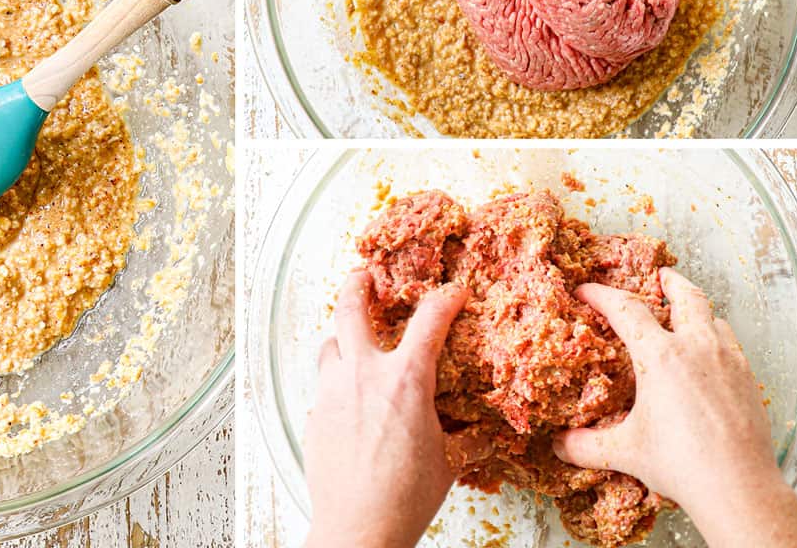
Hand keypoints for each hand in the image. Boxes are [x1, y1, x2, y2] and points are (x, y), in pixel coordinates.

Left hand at [302, 270, 468, 547]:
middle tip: (364, 274)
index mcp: (406, 378)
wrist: (357, 527)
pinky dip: (337, 381)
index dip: (445, 300)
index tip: (452, 293)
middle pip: (351, 308)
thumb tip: (481, 427)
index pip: (429, 319)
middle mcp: (364, 374)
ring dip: (342, 335)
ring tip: (352, 337)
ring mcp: (334, 392)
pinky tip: (348, 397)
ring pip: (330, 344)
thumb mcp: (450, 461)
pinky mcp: (316, 414)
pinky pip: (325, 385)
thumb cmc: (407, 497)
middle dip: (358, 283)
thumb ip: (463, 434)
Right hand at [554, 268, 796, 547]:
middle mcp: (697, 349)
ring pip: (713, 317)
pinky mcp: (749, 380)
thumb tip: (558, 445)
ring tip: (686, 312)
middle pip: (685, 297)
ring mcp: (728, 361)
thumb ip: (585, 445)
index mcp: (660, 356)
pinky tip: (712, 353)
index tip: (586, 291)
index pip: (626, 309)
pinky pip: (732, 344)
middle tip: (659, 275)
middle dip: (669, 281)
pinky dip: (718, 337)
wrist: (738, 487)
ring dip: (696, 310)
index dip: (601, 295)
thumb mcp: (625, 452)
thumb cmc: (682, 465)